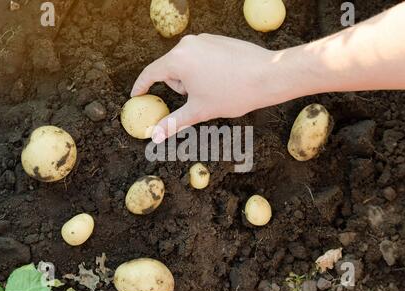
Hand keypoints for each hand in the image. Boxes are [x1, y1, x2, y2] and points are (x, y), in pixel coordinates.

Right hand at [131, 34, 292, 143]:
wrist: (268, 75)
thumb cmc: (233, 93)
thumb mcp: (199, 111)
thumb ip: (173, 122)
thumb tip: (154, 136)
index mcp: (178, 59)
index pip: (151, 73)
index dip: (142, 86)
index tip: (137, 95)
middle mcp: (188, 44)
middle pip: (171, 70)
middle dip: (180, 87)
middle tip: (199, 99)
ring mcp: (204, 39)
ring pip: (187, 64)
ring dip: (193, 80)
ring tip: (214, 89)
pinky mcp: (217, 39)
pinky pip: (201, 56)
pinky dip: (204, 70)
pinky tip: (222, 79)